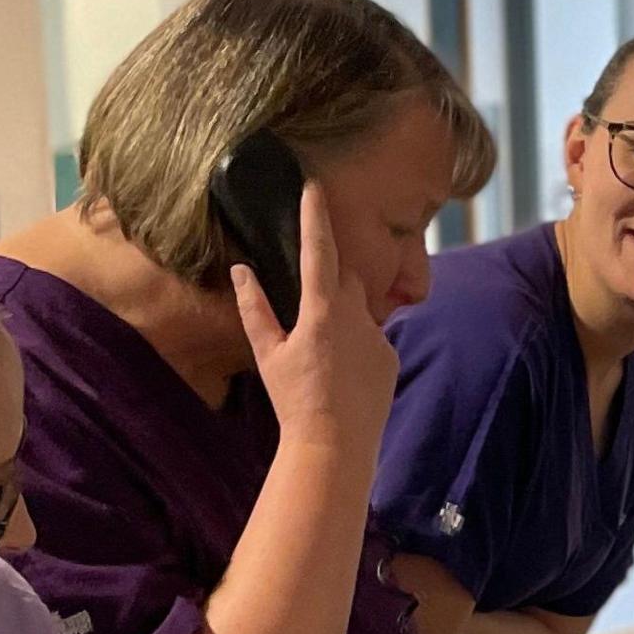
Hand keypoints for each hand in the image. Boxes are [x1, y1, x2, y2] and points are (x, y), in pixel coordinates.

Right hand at [231, 179, 401, 458]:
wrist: (336, 447)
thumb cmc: (294, 401)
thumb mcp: (267, 354)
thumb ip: (255, 308)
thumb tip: (241, 271)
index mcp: (321, 310)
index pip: (318, 250)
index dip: (316, 216)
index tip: (315, 186)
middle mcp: (356, 316)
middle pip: (344, 277)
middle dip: (329, 281)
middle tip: (309, 310)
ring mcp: (378, 336)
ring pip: (359, 310)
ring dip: (341, 320)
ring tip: (322, 360)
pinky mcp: (391, 356)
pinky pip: (372, 337)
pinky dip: (356, 346)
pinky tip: (341, 376)